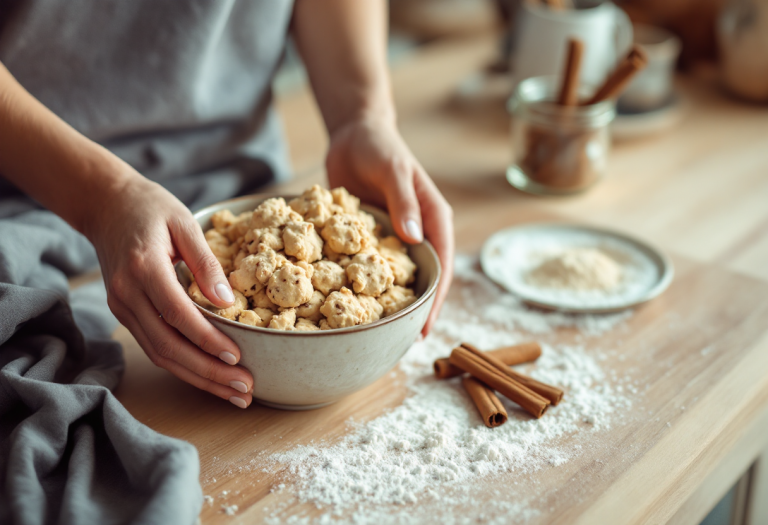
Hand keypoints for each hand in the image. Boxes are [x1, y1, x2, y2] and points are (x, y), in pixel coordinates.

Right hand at [84, 172, 253, 407]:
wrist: (105, 204)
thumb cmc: (150, 208)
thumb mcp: (184, 223)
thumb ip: (206, 263)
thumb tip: (228, 302)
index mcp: (143, 268)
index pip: (177, 314)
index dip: (208, 340)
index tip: (238, 357)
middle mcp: (127, 294)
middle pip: (168, 345)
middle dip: (209, 372)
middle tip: (245, 388)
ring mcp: (122, 307)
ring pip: (160, 354)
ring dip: (199, 378)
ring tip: (235, 393)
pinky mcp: (124, 313)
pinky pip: (154, 347)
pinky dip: (183, 366)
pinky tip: (210, 376)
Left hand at [326, 117, 453, 334]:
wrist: (354, 132)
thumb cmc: (379, 146)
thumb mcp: (393, 170)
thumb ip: (404, 201)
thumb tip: (413, 237)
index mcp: (432, 218)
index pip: (441, 266)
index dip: (434, 300)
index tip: (423, 329)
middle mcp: (416, 232)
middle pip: (421, 279)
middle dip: (413, 310)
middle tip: (398, 344)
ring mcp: (393, 237)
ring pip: (394, 277)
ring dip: (387, 302)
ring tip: (375, 335)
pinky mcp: (368, 237)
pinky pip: (367, 266)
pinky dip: (362, 285)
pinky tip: (347, 305)